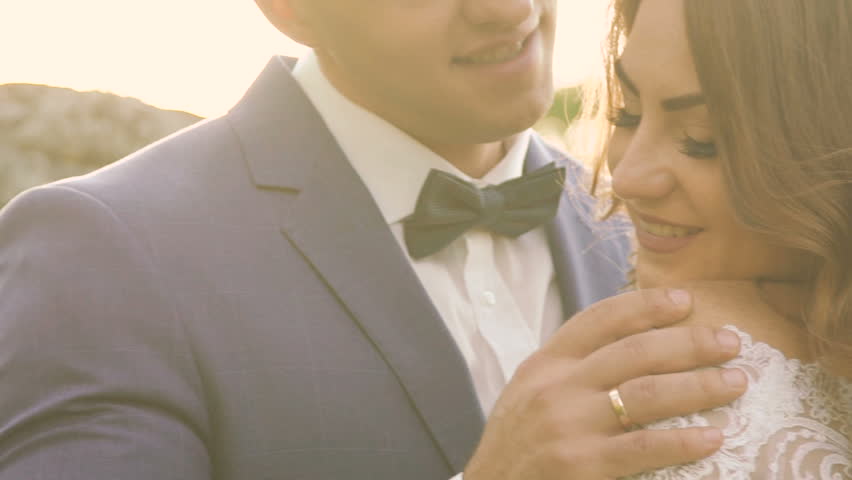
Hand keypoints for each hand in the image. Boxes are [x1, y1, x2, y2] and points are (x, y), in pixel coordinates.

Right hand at [464, 288, 745, 479]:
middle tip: (730, 342)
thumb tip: (631, 349)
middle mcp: (556, 387)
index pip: (598, 320)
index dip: (645, 306)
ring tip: (735, 382)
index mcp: (544, 364)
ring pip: (646, 393)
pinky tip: (713, 437)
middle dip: (689, 343)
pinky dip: (683, 441)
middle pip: (634, 351)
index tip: (685, 301)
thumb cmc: (516, 446)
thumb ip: (569, 370)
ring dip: (699, 385)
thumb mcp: (529, 394)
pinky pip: (644, 447)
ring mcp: (568, 425)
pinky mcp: (581, 465)